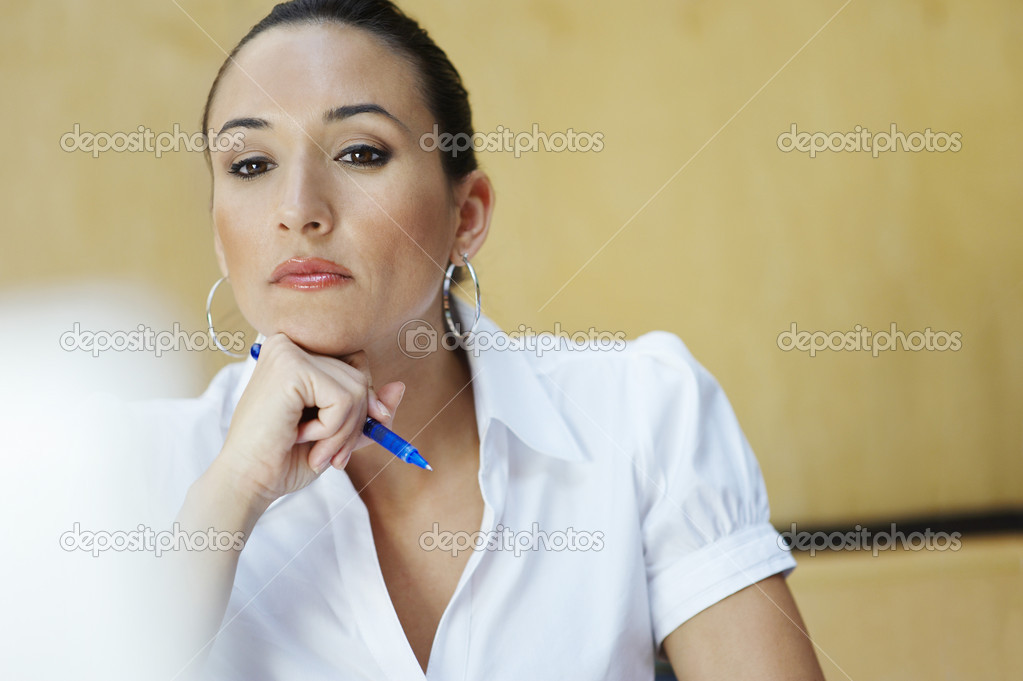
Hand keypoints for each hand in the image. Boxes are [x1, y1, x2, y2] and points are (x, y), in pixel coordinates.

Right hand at [214, 333, 405, 504]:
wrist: (247, 481)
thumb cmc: (285, 458)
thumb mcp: (338, 432)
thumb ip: (368, 411)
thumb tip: (400, 387)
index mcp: (296, 353)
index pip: (356, 365)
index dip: (364, 400)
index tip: (354, 433)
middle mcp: (290, 343)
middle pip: (360, 375)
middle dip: (355, 423)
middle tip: (331, 454)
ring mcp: (289, 351)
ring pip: (357, 388)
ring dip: (343, 430)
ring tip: (314, 448)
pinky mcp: (292, 367)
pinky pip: (344, 399)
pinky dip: (332, 429)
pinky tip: (300, 436)